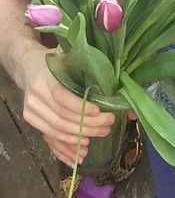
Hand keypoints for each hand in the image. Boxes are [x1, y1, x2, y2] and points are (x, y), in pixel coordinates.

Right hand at [22, 47, 114, 165]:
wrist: (29, 66)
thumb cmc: (55, 60)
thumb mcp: (67, 56)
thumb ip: (83, 64)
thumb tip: (112, 74)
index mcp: (45, 78)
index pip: (62, 98)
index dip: (81, 107)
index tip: (99, 112)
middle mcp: (35, 97)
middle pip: (62, 118)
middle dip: (87, 125)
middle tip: (108, 124)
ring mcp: (31, 111)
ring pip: (56, 131)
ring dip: (80, 138)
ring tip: (100, 134)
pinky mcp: (31, 121)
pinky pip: (50, 139)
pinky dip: (66, 148)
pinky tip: (81, 152)